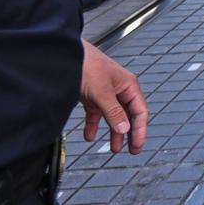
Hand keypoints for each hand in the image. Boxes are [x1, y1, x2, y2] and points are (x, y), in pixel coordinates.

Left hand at [79, 40, 147, 154]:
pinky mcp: (91, 95)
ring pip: (113, 116)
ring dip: (113, 132)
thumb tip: (124, 128)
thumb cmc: (85, 63)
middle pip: (128, 115)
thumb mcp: (102, 91)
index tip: (137, 145)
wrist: (64, 54)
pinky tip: (90, 135)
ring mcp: (104, 92)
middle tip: (131, 150)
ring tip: (113, 148)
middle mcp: (118, 89)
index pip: (140, 111)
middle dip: (129, 133)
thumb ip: (113, 111)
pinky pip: (96, 114)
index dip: (140, 130)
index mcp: (128, 85)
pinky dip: (94, 125)